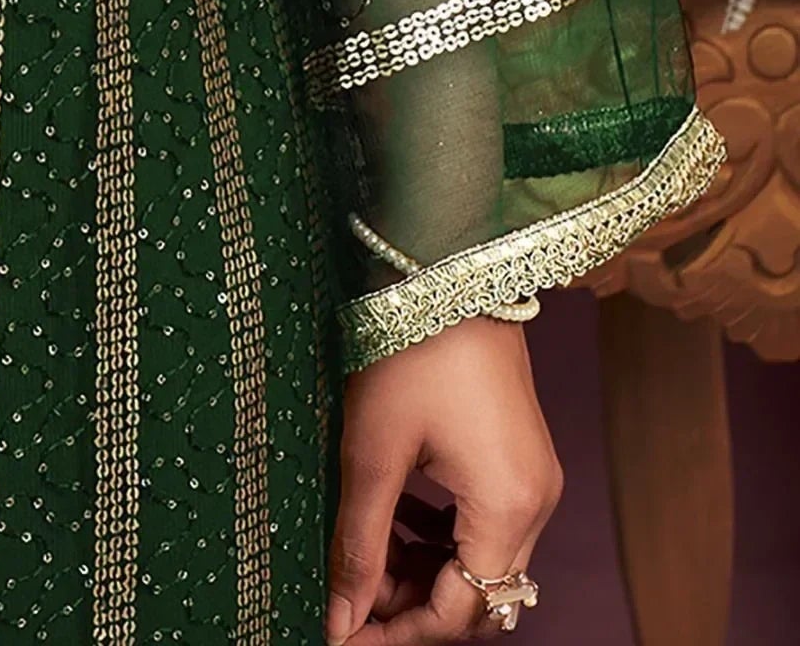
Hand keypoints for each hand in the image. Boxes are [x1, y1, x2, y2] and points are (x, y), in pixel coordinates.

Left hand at [327, 318, 561, 639]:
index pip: (461, 613)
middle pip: (480, 598)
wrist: (449, 266)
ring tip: (365, 555)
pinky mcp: (520, 457)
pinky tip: (396, 518)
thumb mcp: (373, 451)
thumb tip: (338, 616)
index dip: (399, 633)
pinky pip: (487, 525)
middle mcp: (536, 503)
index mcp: (509, 508)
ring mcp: (534, 479)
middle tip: (350, 597)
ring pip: (482, 563)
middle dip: (413, 607)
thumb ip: (358, 543)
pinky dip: (443, 537)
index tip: (344, 632)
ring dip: (426, 572)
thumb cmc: (410, 348)